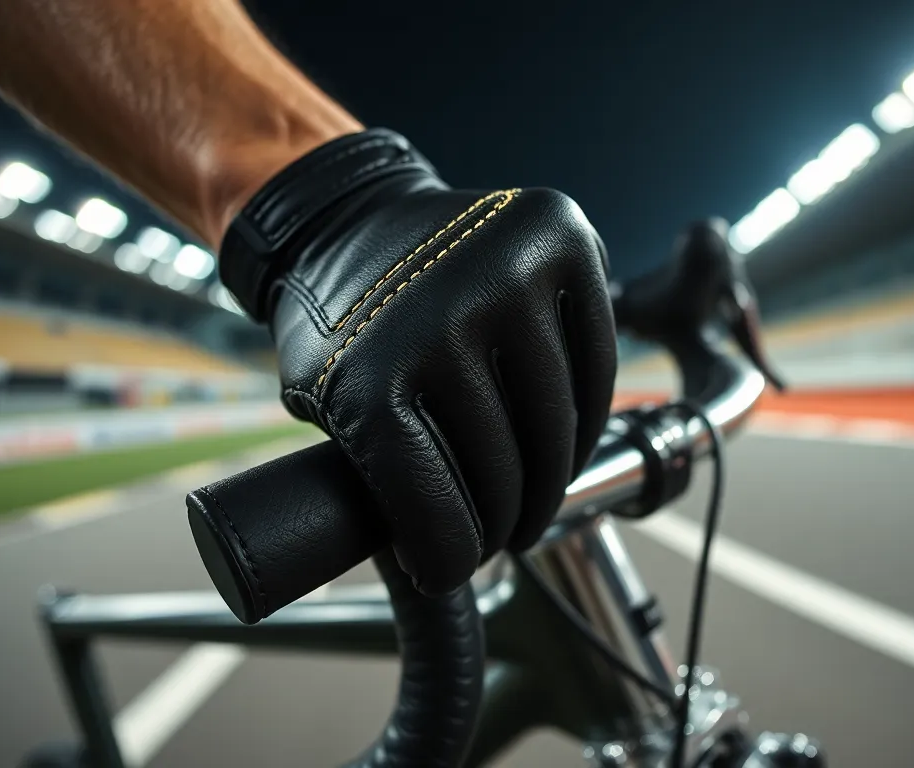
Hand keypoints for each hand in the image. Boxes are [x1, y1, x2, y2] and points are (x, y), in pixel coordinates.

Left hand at [218, 129, 616, 594]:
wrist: (349, 216)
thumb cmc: (336, 324)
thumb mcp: (317, 404)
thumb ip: (366, 473)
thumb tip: (431, 558)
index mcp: (368, 374)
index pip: (432, 507)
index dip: (451, 557)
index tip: (452, 570)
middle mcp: (445, 317)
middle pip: (504, 467)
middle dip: (504, 522)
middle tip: (498, 538)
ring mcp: (511, 272)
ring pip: (559, 421)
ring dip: (552, 477)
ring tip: (534, 499)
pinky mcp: (564, 241)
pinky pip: (596, 358)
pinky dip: (587, 408)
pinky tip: (565, 438)